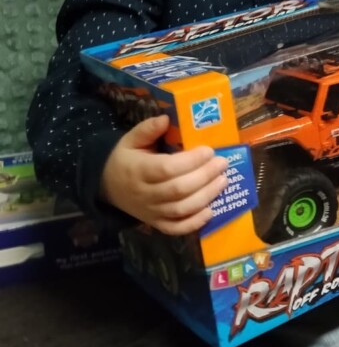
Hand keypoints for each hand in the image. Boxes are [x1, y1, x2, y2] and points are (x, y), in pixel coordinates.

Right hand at [100, 115, 229, 234]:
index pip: (166, 168)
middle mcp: (144, 194)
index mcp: (138, 170)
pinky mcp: (156, 223)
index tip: (209, 151)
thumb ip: (147, 129)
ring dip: (206, 196)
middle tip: (222, 163)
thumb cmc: (126, 159)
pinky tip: (211, 211)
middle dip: (205, 176)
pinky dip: (194, 223)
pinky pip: (176, 228)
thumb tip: (165, 118)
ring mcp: (150, 212)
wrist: (107, 186)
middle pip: (178, 189)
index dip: (191, 161)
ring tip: (223, 181)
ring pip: (180, 210)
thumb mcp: (131, 140)